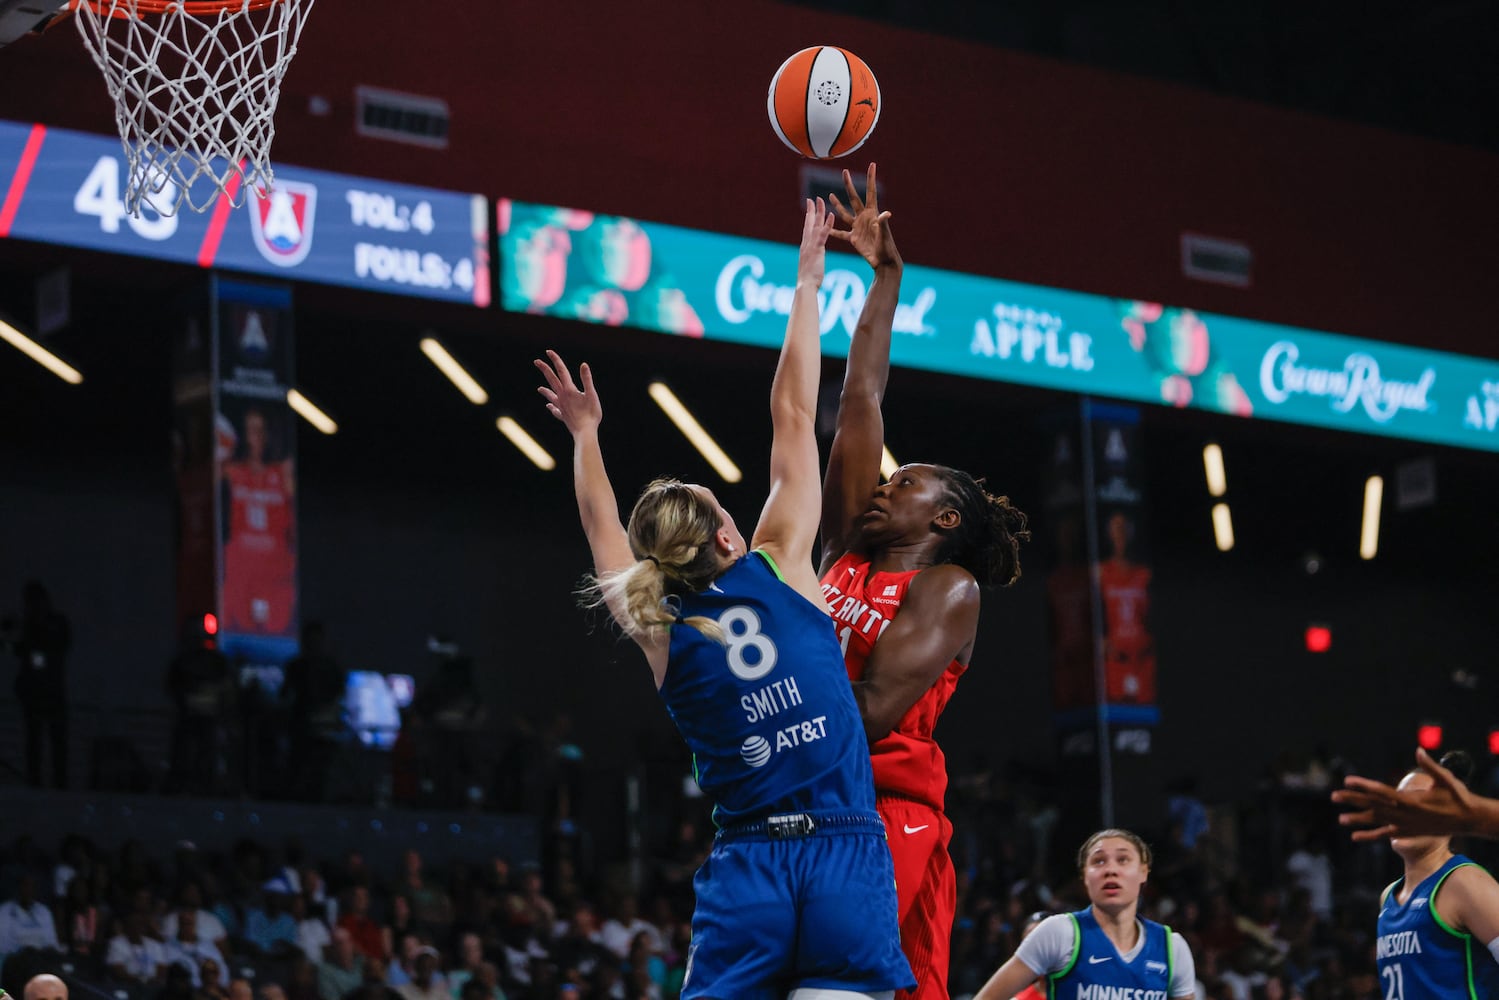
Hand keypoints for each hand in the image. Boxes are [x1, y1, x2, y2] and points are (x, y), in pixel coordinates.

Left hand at [535, 350, 601, 436]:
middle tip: (537, 361)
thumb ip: (587, 379)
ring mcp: (561, 407)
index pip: (561, 371)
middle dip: (544, 369)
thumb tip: (583, 364)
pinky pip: (555, 410)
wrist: (585, 433)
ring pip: (550, 396)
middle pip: (551, 380)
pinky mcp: (563, 416)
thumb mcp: (592, 395)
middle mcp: (562, 397)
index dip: (555, 360)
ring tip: (539, 388)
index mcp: (569, 390)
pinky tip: (549, 406)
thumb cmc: (591, 414)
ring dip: (545, 390)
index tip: (548, 351)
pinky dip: (552, 407)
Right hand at [796, 197, 835, 286]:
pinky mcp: (817, 249)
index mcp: (805, 248)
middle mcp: (806, 244)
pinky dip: (827, 224)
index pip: (807, 230)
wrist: (805, 287)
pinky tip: (831, 214)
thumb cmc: (809, 283)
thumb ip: (811, 262)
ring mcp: (811, 246)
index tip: (809, 209)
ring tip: (821, 200)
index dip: (808, 219)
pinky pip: (823, 234)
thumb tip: (813, 264)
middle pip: (809, 223)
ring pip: (815, 225)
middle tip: (812, 199)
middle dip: (811, 210)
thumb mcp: (810, 269)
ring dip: (818, 211)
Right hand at [829, 162, 897, 269]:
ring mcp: (858, 227)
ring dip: (838, 205)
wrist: (883, 262)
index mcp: (873, 213)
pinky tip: (825, 227)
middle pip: (854, 198)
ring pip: (845, 213)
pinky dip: (832, 231)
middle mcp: (864, 217)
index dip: (871, 178)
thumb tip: (887, 213)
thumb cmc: (887, 248)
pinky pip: (841, 233)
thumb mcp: (884, 235)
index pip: (871, 192)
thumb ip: (883, 224)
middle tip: (845, 172)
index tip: (872, 164)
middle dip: (849, 185)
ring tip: (830, 195)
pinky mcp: (853, 238)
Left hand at [1331, 747, 1482, 840]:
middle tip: (1333, 796)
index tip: (1348, 780)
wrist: (1469, 820)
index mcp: (1411, 800)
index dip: (1364, 786)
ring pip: (1377, 821)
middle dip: (1353, 800)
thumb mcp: (1446, 779)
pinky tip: (1355, 837)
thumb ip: (1430, 766)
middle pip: (1374, 806)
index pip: (1382, 792)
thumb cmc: (1458, 797)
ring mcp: (1406, 825)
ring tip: (1340, 819)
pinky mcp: (1408, 832)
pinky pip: (1385, 835)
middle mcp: (1406, 814)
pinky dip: (1370, 836)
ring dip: (1358, 819)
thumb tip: (1418, 750)